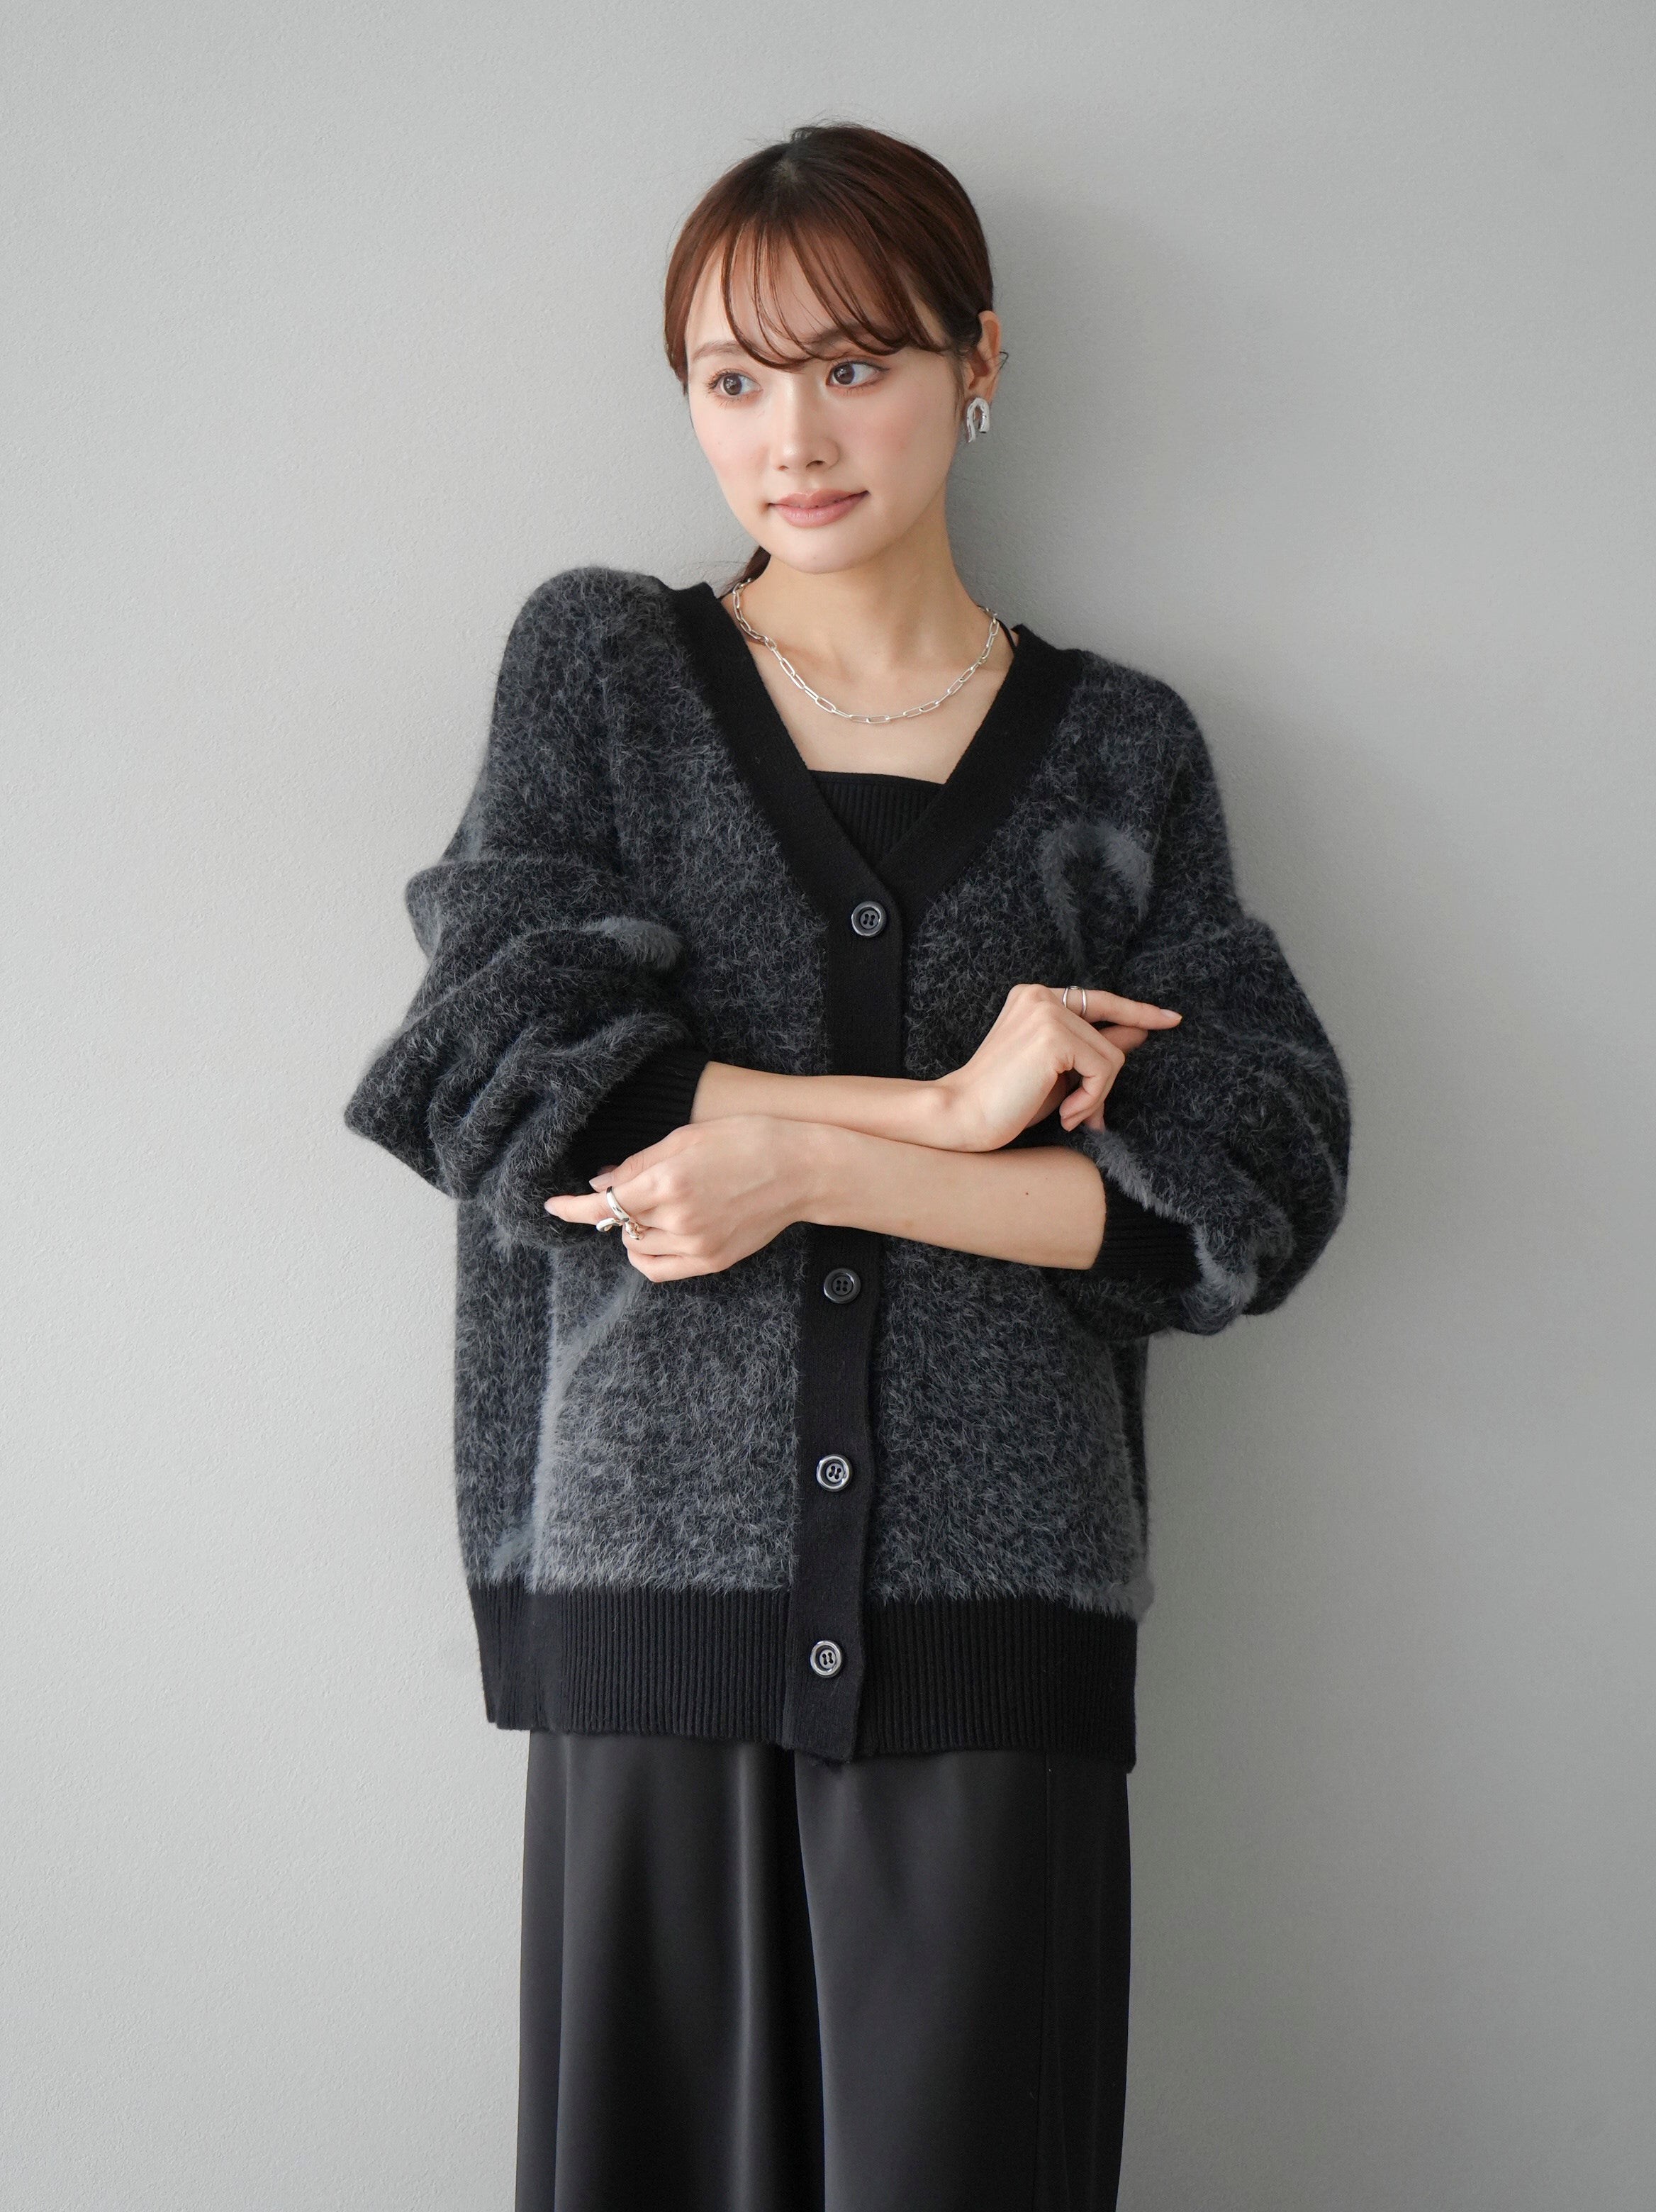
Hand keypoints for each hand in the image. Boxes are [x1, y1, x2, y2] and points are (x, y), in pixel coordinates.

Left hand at [542, 1114, 812, 1281]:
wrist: (802, 1169)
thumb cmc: (747, 1140)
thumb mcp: (686, 1137)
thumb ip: (639, 1163)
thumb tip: (601, 1182)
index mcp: (668, 1181)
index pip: (602, 1203)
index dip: (570, 1207)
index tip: (551, 1206)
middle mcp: (678, 1218)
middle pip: (619, 1224)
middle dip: (614, 1208)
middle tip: (632, 1188)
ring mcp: (696, 1245)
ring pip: (636, 1248)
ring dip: (631, 1230)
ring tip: (651, 1209)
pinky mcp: (712, 1260)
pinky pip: (660, 1270)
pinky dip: (645, 1255)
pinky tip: (653, 1237)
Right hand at [931, 983, 1181, 1150]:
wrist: (962, 1115)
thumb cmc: (1005, 1100)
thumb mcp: (1058, 1073)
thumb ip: (1093, 1048)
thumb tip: (1140, 1032)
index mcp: (1035, 998)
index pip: (1100, 1001)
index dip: (1137, 1012)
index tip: (1170, 1019)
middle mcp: (1041, 995)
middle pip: (1109, 1039)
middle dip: (1101, 1084)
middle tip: (1080, 1115)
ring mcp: (1046, 1012)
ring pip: (1111, 1057)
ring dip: (1096, 1096)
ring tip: (1069, 1116)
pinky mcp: (1053, 1035)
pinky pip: (1102, 1069)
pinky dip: (1091, 1099)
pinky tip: (1066, 1116)